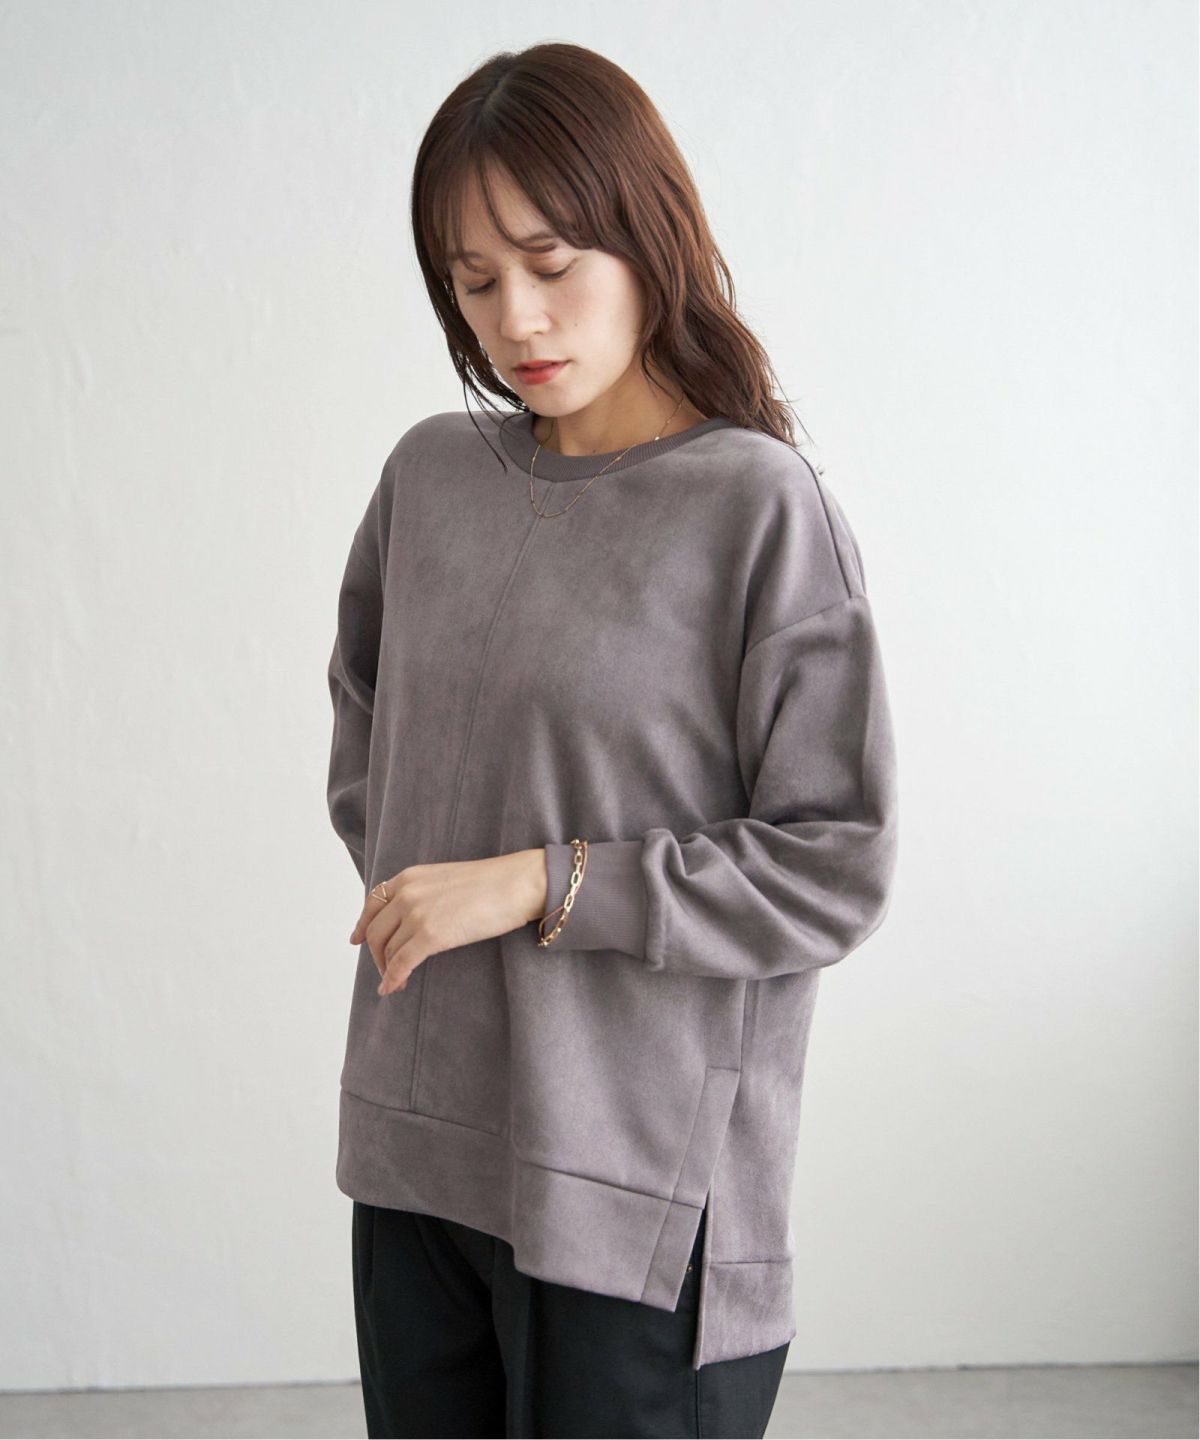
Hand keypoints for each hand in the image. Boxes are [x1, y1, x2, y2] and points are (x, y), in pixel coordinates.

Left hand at [350, 849, 548, 995]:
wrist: (517, 883)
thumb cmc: (493, 883)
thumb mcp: (446, 879)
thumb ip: (425, 893)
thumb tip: (414, 919)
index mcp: (410, 877)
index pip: (373, 903)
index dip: (362, 925)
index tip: (357, 939)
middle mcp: (407, 893)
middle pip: (375, 931)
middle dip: (376, 954)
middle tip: (385, 969)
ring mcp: (416, 914)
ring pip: (387, 950)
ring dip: (387, 970)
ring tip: (395, 982)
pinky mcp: (430, 935)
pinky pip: (401, 964)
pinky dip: (392, 979)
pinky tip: (393, 988)